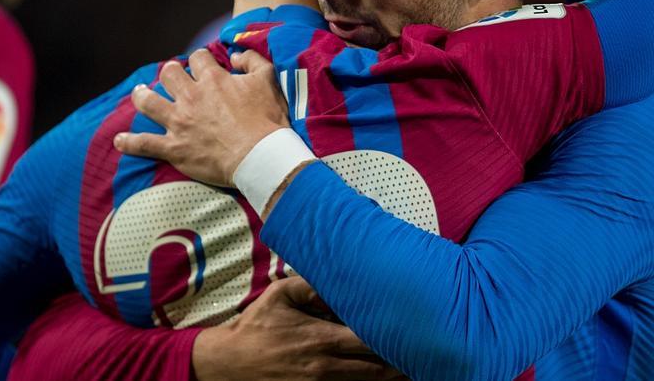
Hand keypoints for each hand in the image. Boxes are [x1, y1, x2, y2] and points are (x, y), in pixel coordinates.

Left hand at [114, 49, 289, 186]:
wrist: (260, 157)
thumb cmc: (267, 120)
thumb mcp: (268, 80)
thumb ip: (252, 60)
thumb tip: (234, 55)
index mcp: (213, 80)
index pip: (198, 59)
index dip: (200, 59)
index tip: (202, 64)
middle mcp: (191, 97)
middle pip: (169, 75)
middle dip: (169, 72)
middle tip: (171, 76)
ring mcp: (179, 123)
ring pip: (149, 102)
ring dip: (141, 96)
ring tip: (139, 93)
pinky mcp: (174, 148)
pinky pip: (143, 144)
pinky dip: (129, 143)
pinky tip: (118, 140)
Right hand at [192, 277, 401, 380]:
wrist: (228, 364)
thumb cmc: (256, 327)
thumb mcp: (279, 296)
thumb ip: (310, 284)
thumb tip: (338, 281)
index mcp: (321, 339)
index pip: (369, 340)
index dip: (394, 338)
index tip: (415, 331)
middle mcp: (325, 366)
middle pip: (377, 370)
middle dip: (402, 363)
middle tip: (425, 353)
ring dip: (389, 376)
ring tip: (410, 366)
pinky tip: (381, 376)